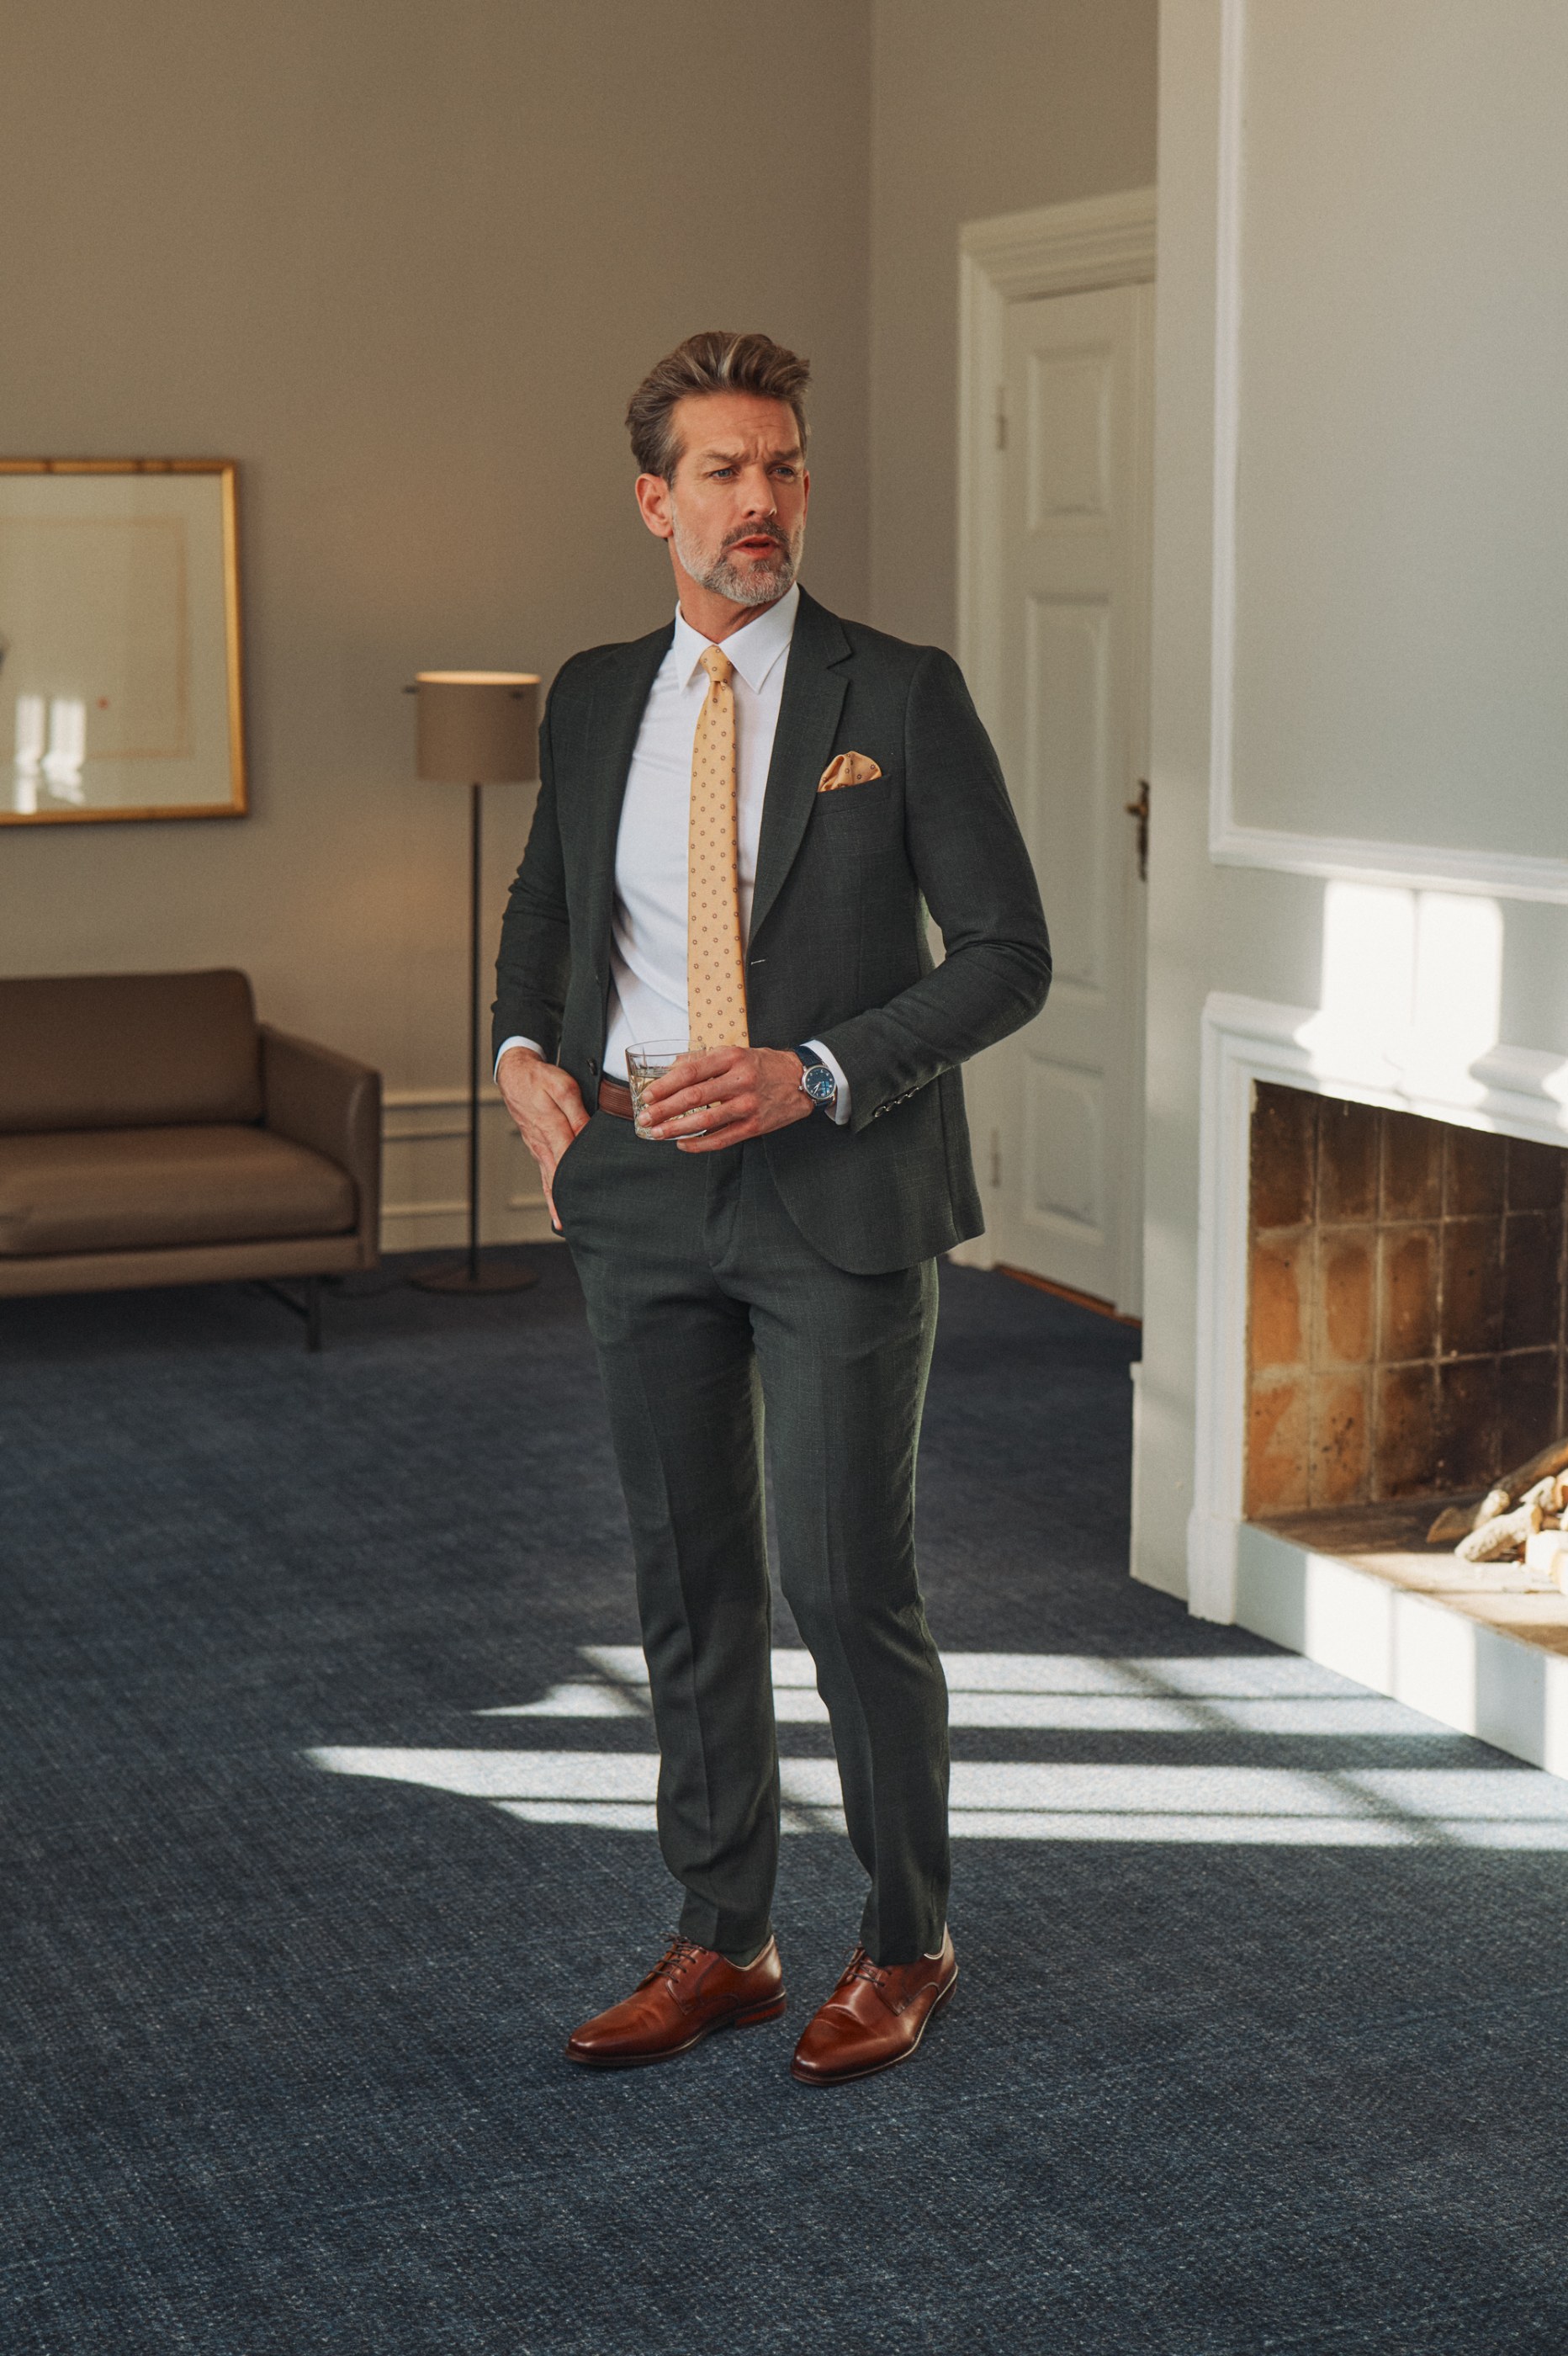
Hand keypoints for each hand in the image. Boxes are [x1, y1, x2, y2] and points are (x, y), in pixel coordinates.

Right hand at [496, 1046, 589, 1228]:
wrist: (514, 1074)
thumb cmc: (540, 1079)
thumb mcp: (563, 1088)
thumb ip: (577, 1113)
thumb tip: (587, 1134)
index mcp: (551, 1129)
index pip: (567, 1161)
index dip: (575, 1183)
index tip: (585, 1203)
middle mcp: (542, 1144)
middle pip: (555, 1178)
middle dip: (562, 1203)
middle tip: (571, 1227)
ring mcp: (537, 1147)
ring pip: (547, 1179)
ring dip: (554, 1201)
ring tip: (563, 1224)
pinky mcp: (536, 1147)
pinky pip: (544, 1172)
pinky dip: (549, 1190)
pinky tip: (555, 1203)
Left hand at [641, 1046, 816, 1152]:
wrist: (803, 1080)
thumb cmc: (764, 1065)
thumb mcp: (736, 1052)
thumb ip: (704, 1059)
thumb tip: (671, 1067)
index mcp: (732, 1058)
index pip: (690, 1071)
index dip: (665, 1085)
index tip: (647, 1095)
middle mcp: (740, 1080)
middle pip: (694, 1097)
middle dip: (664, 1109)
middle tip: (645, 1118)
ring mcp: (748, 1105)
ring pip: (705, 1121)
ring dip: (676, 1129)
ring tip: (658, 1133)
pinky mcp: (755, 1126)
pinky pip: (721, 1139)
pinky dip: (699, 1144)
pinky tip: (682, 1144)